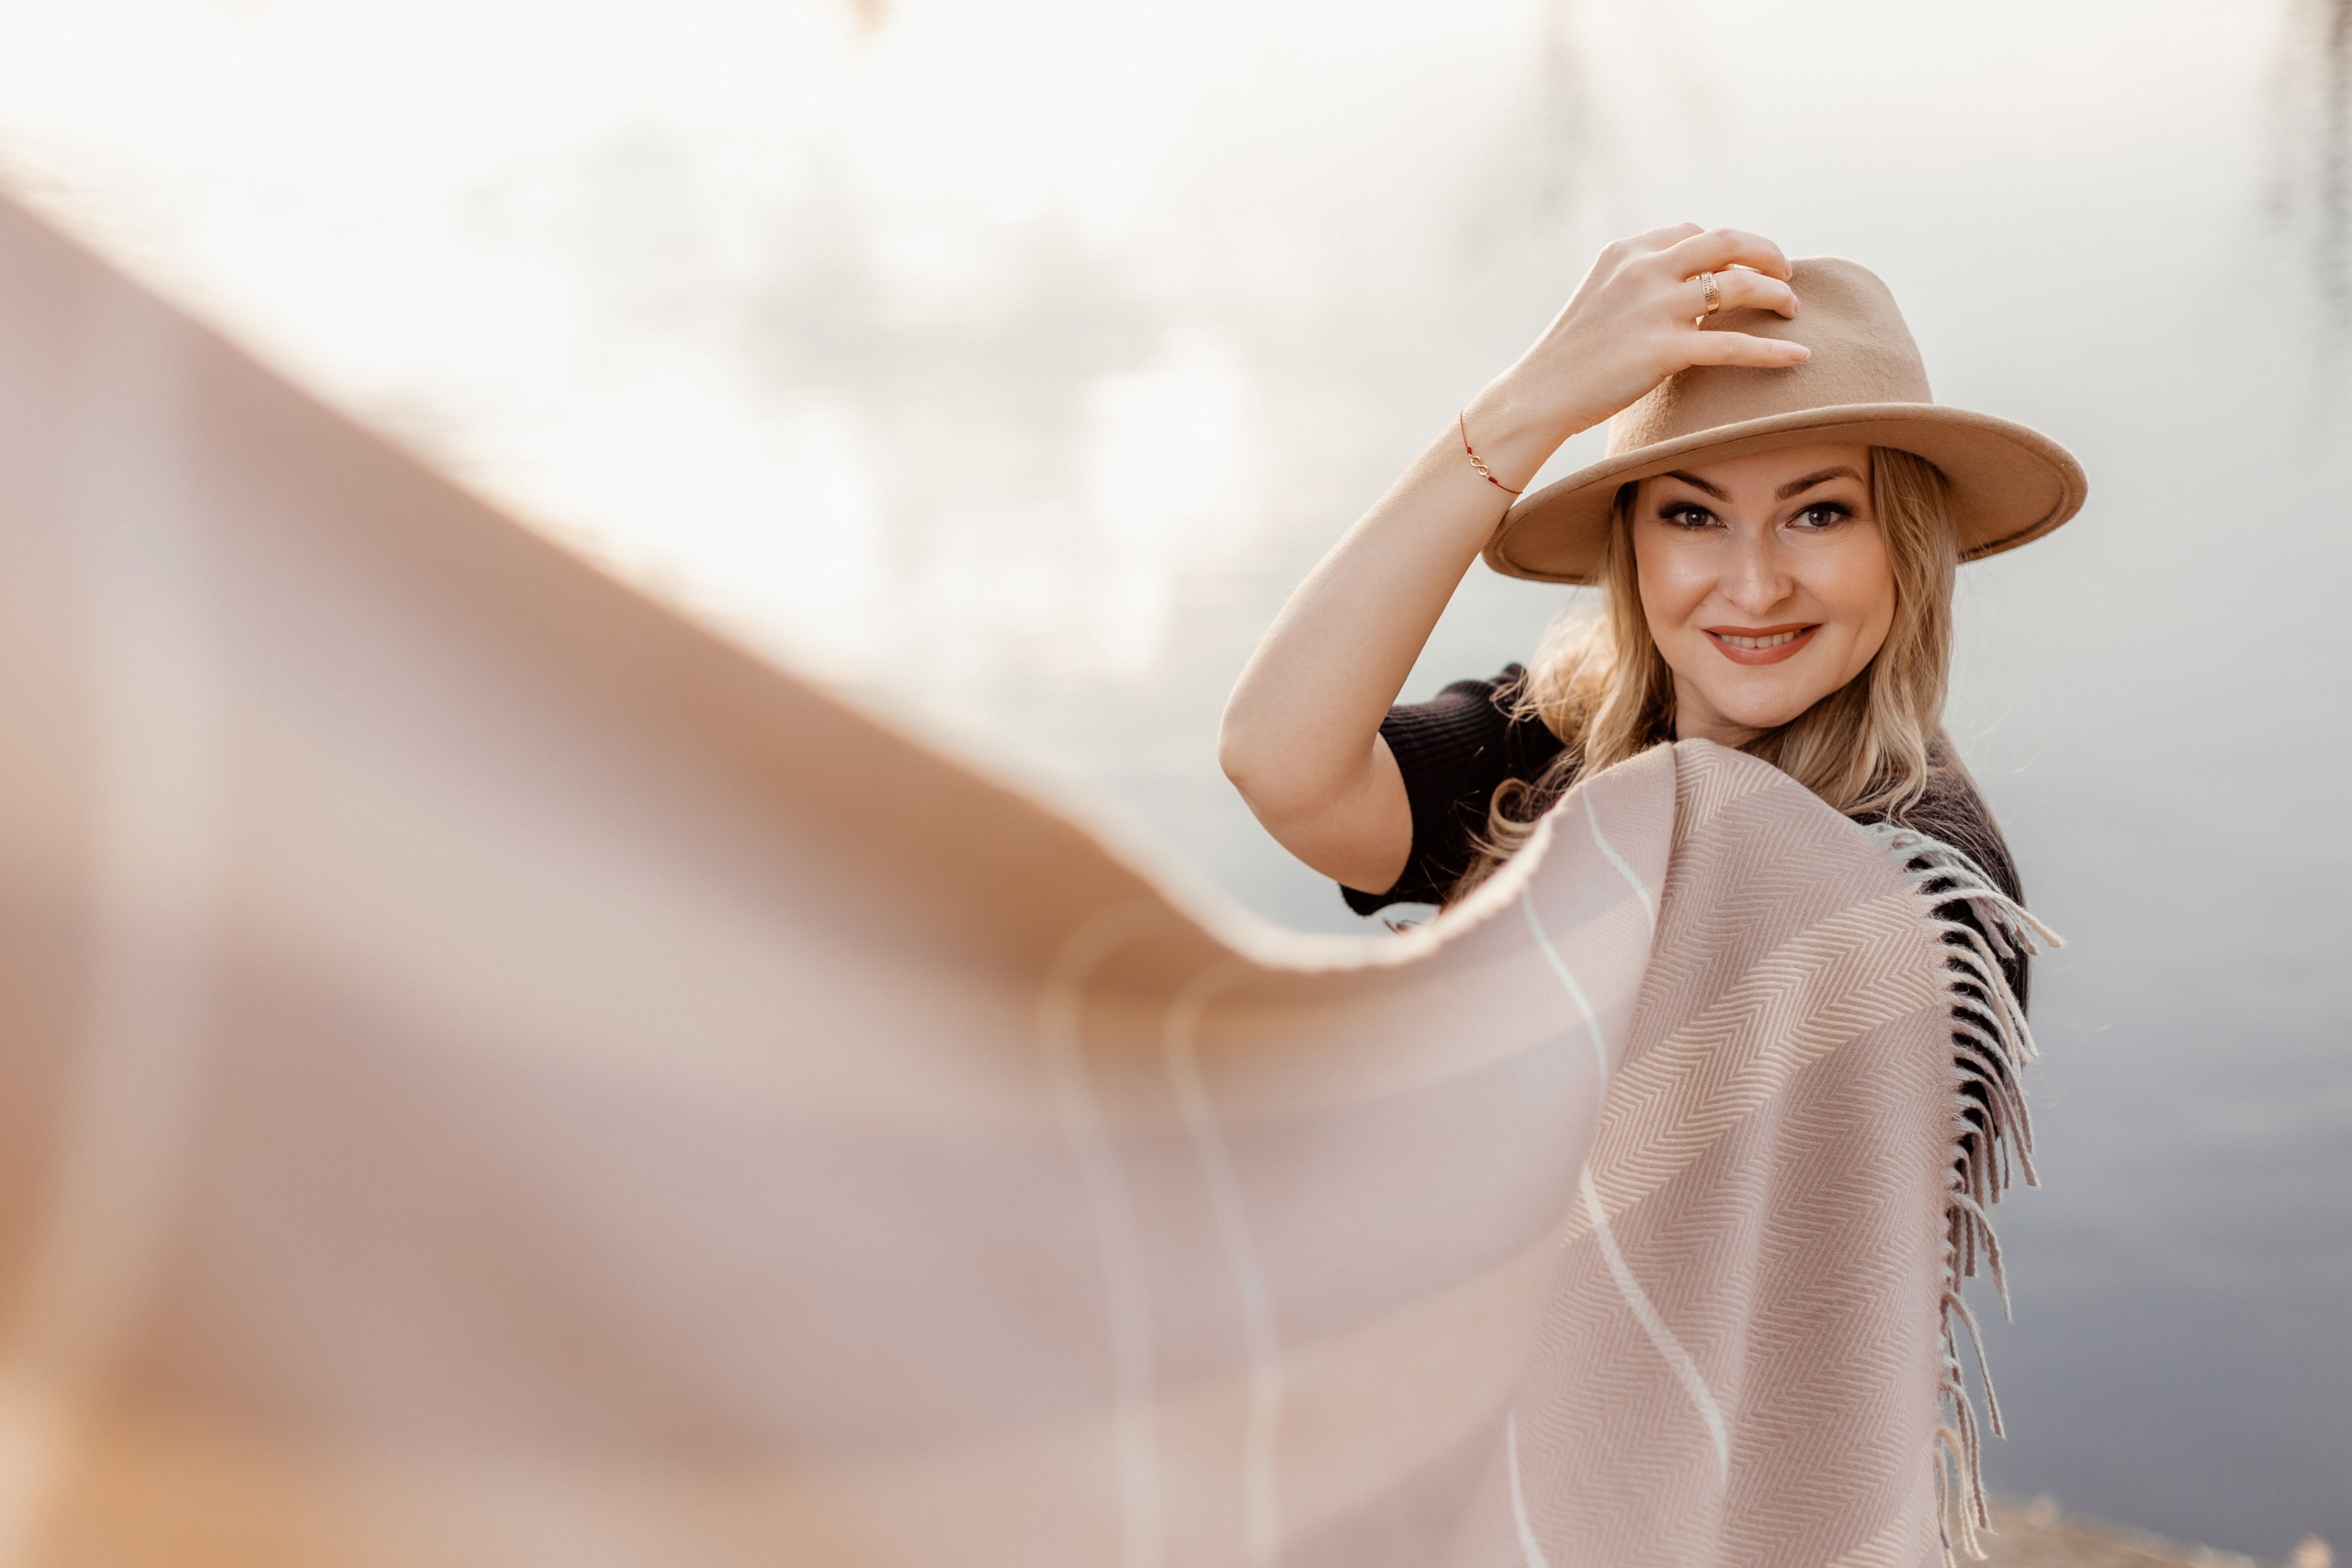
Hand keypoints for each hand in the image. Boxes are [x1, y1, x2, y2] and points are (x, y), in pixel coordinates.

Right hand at [1464, 224, 1806, 485]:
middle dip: (1765, 253)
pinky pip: (1733, 346)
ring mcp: (1653, 307)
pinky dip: (1772, 350)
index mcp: (1626, 252)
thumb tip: (1685, 289)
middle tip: (1787, 274)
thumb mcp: (1599, 299)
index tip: (1743, 265)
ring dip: (1775, 294)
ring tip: (1792, 309)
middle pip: (1725, 242)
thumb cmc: (1569, 356)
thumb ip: (1638, 284)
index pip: (1691, 233)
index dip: (1726, 248)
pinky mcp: (1662, 349)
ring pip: (1737, 286)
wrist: (1538, 395)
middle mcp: (1643, 269)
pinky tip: (1799, 356)